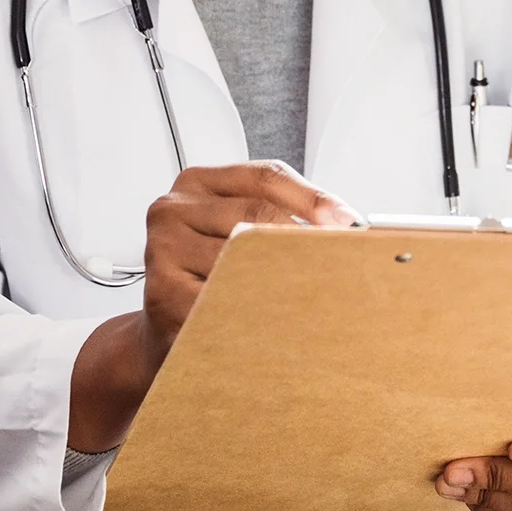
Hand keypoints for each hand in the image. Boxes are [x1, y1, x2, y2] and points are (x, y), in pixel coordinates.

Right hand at [140, 161, 359, 361]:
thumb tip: (343, 223)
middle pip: (256, 214)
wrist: (163, 333)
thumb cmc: (209, 277)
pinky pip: (224, 297)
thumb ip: (277, 216)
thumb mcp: (235, 232)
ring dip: (285, 278)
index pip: (266, 176)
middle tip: (340, 260)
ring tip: (312, 294)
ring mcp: (163, 248)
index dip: (313, 197)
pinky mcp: (163, 292)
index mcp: (197, 183)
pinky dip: (257, 310)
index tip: (348, 221)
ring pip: (244, 257)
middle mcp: (173, 208)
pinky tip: (276, 319)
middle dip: (305, 239)